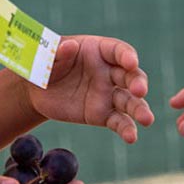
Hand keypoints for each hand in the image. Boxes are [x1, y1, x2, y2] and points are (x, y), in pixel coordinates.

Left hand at [27, 36, 152, 142]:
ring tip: (147, 119)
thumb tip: (69, 46)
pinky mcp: (103, 115)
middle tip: (140, 91)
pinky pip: (118, 121)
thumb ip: (58, 52)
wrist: (36, 91)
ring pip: (130, 101)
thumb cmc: (44, 65)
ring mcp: (108, 94)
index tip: (131, 62)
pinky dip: (127, 129)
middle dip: (138, 82)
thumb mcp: (46, 56)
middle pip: (131, 76)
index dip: (126, 55)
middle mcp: (109, 72)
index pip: (118, 51)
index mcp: (98, 51)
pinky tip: (132, 137)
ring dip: (140, 109)